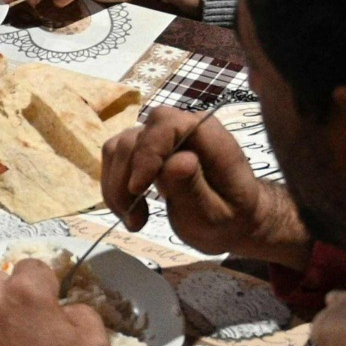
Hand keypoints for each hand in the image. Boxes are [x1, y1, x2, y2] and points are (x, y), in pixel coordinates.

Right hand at [101, 108, 309, 266]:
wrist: (231, 221)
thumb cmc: (229, 219)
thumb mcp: (216, 215)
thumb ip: (195, 188)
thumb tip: (177, 161)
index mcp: (208, 135)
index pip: (166, 124)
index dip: (147, 152)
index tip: (138, 189)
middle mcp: (182, 127)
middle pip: (135, 137)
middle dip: (125, 179)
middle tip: (135, 220)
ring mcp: (161, 137)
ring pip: (119, 148)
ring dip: (116, 187)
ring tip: (133, 219)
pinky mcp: (145, 149)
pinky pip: (116, 159)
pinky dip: (114, 187)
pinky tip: (130, 210)